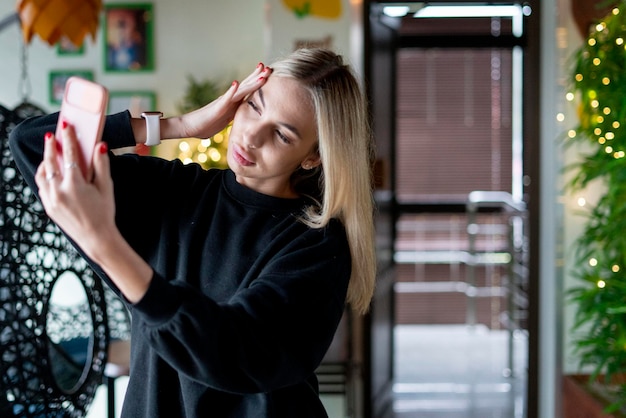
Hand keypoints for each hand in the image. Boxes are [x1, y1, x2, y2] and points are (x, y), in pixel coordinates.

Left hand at [35, 123, 115, 259]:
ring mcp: (51, 199)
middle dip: (50, 146)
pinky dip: (44, 175)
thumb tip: (100, 145)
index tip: (66, 126)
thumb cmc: (104, 213)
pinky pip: (41, 186)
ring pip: (42, 174)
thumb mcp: (106, 188)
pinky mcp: (48, 206)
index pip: (69, 154)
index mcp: (74, 184)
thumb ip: (101, 165)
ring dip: (45, 161)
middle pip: (50, 161)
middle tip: (51, 136)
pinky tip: (50, 172)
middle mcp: (59, 190)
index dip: (68, 138)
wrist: (96, 238)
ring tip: (50, 154)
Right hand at [179, 63, 271, 138]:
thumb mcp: (226, 120)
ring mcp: (224, 102)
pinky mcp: (217, 108)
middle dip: (258, 76)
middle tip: (269, 67)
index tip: (269, 75)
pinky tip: (236, 83)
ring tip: (261, 73)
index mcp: (233, 103)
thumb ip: (234, 116)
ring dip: (251, 82)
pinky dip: (231, 91)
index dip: (258, 82)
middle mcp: (229, 100)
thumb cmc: (206, 125)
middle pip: (246, 86)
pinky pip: (225, 99)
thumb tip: (244, 119)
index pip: (248, 91)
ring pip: (240, 90)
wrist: (191, 127)